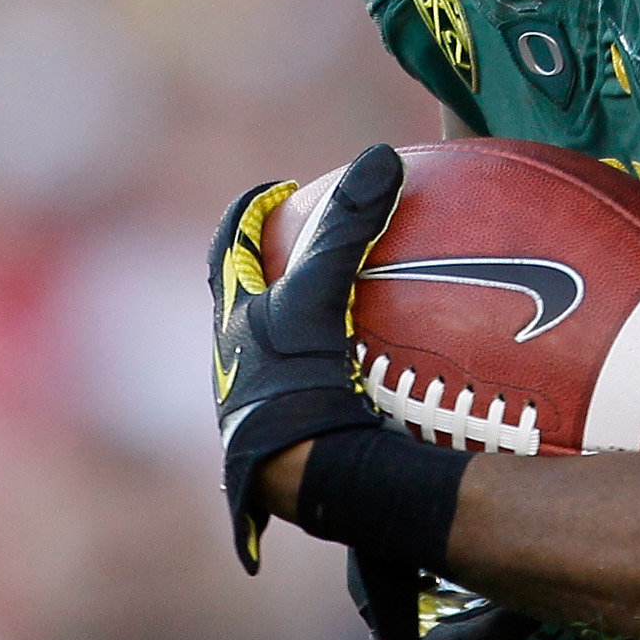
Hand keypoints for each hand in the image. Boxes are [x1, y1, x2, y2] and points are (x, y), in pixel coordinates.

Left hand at [209, 144, 402, 572]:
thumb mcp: (321, 294)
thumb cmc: (299, 384)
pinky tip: (412, 389)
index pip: (227, 252)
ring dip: (318, 335)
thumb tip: (382, 155)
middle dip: (280, 278)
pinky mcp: (306, 450)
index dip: (247, 216)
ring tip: (366, 315)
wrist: (306, 484)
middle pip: (253, 308)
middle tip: (317, 249)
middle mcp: (241, 369)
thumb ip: (349, 225)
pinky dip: (363, 386)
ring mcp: (273, 414)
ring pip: (289, 361)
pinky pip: (336, 403)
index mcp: (233, 325)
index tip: (276, 192)